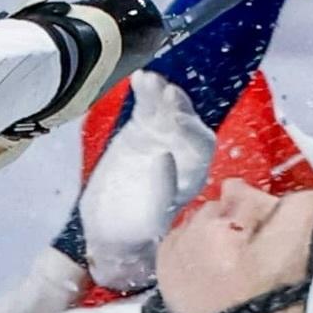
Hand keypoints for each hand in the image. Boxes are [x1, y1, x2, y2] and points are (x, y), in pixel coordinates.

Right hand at [79, 70, 215, 291]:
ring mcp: (163, 137)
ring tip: (150, 81)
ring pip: (168, 109)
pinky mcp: (143, 127)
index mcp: (191, 177)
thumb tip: (164, 157)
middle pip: (188, 124)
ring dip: (161, 94)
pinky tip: (138, 79)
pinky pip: (148, 105)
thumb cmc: (133, 233)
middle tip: (168, 94)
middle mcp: (182, 153)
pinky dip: (145, 91)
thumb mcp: (144, 225)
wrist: (111, 229)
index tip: (173, 125)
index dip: (190, 135)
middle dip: (179, 108)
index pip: (201, 150)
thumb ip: (158, 196)